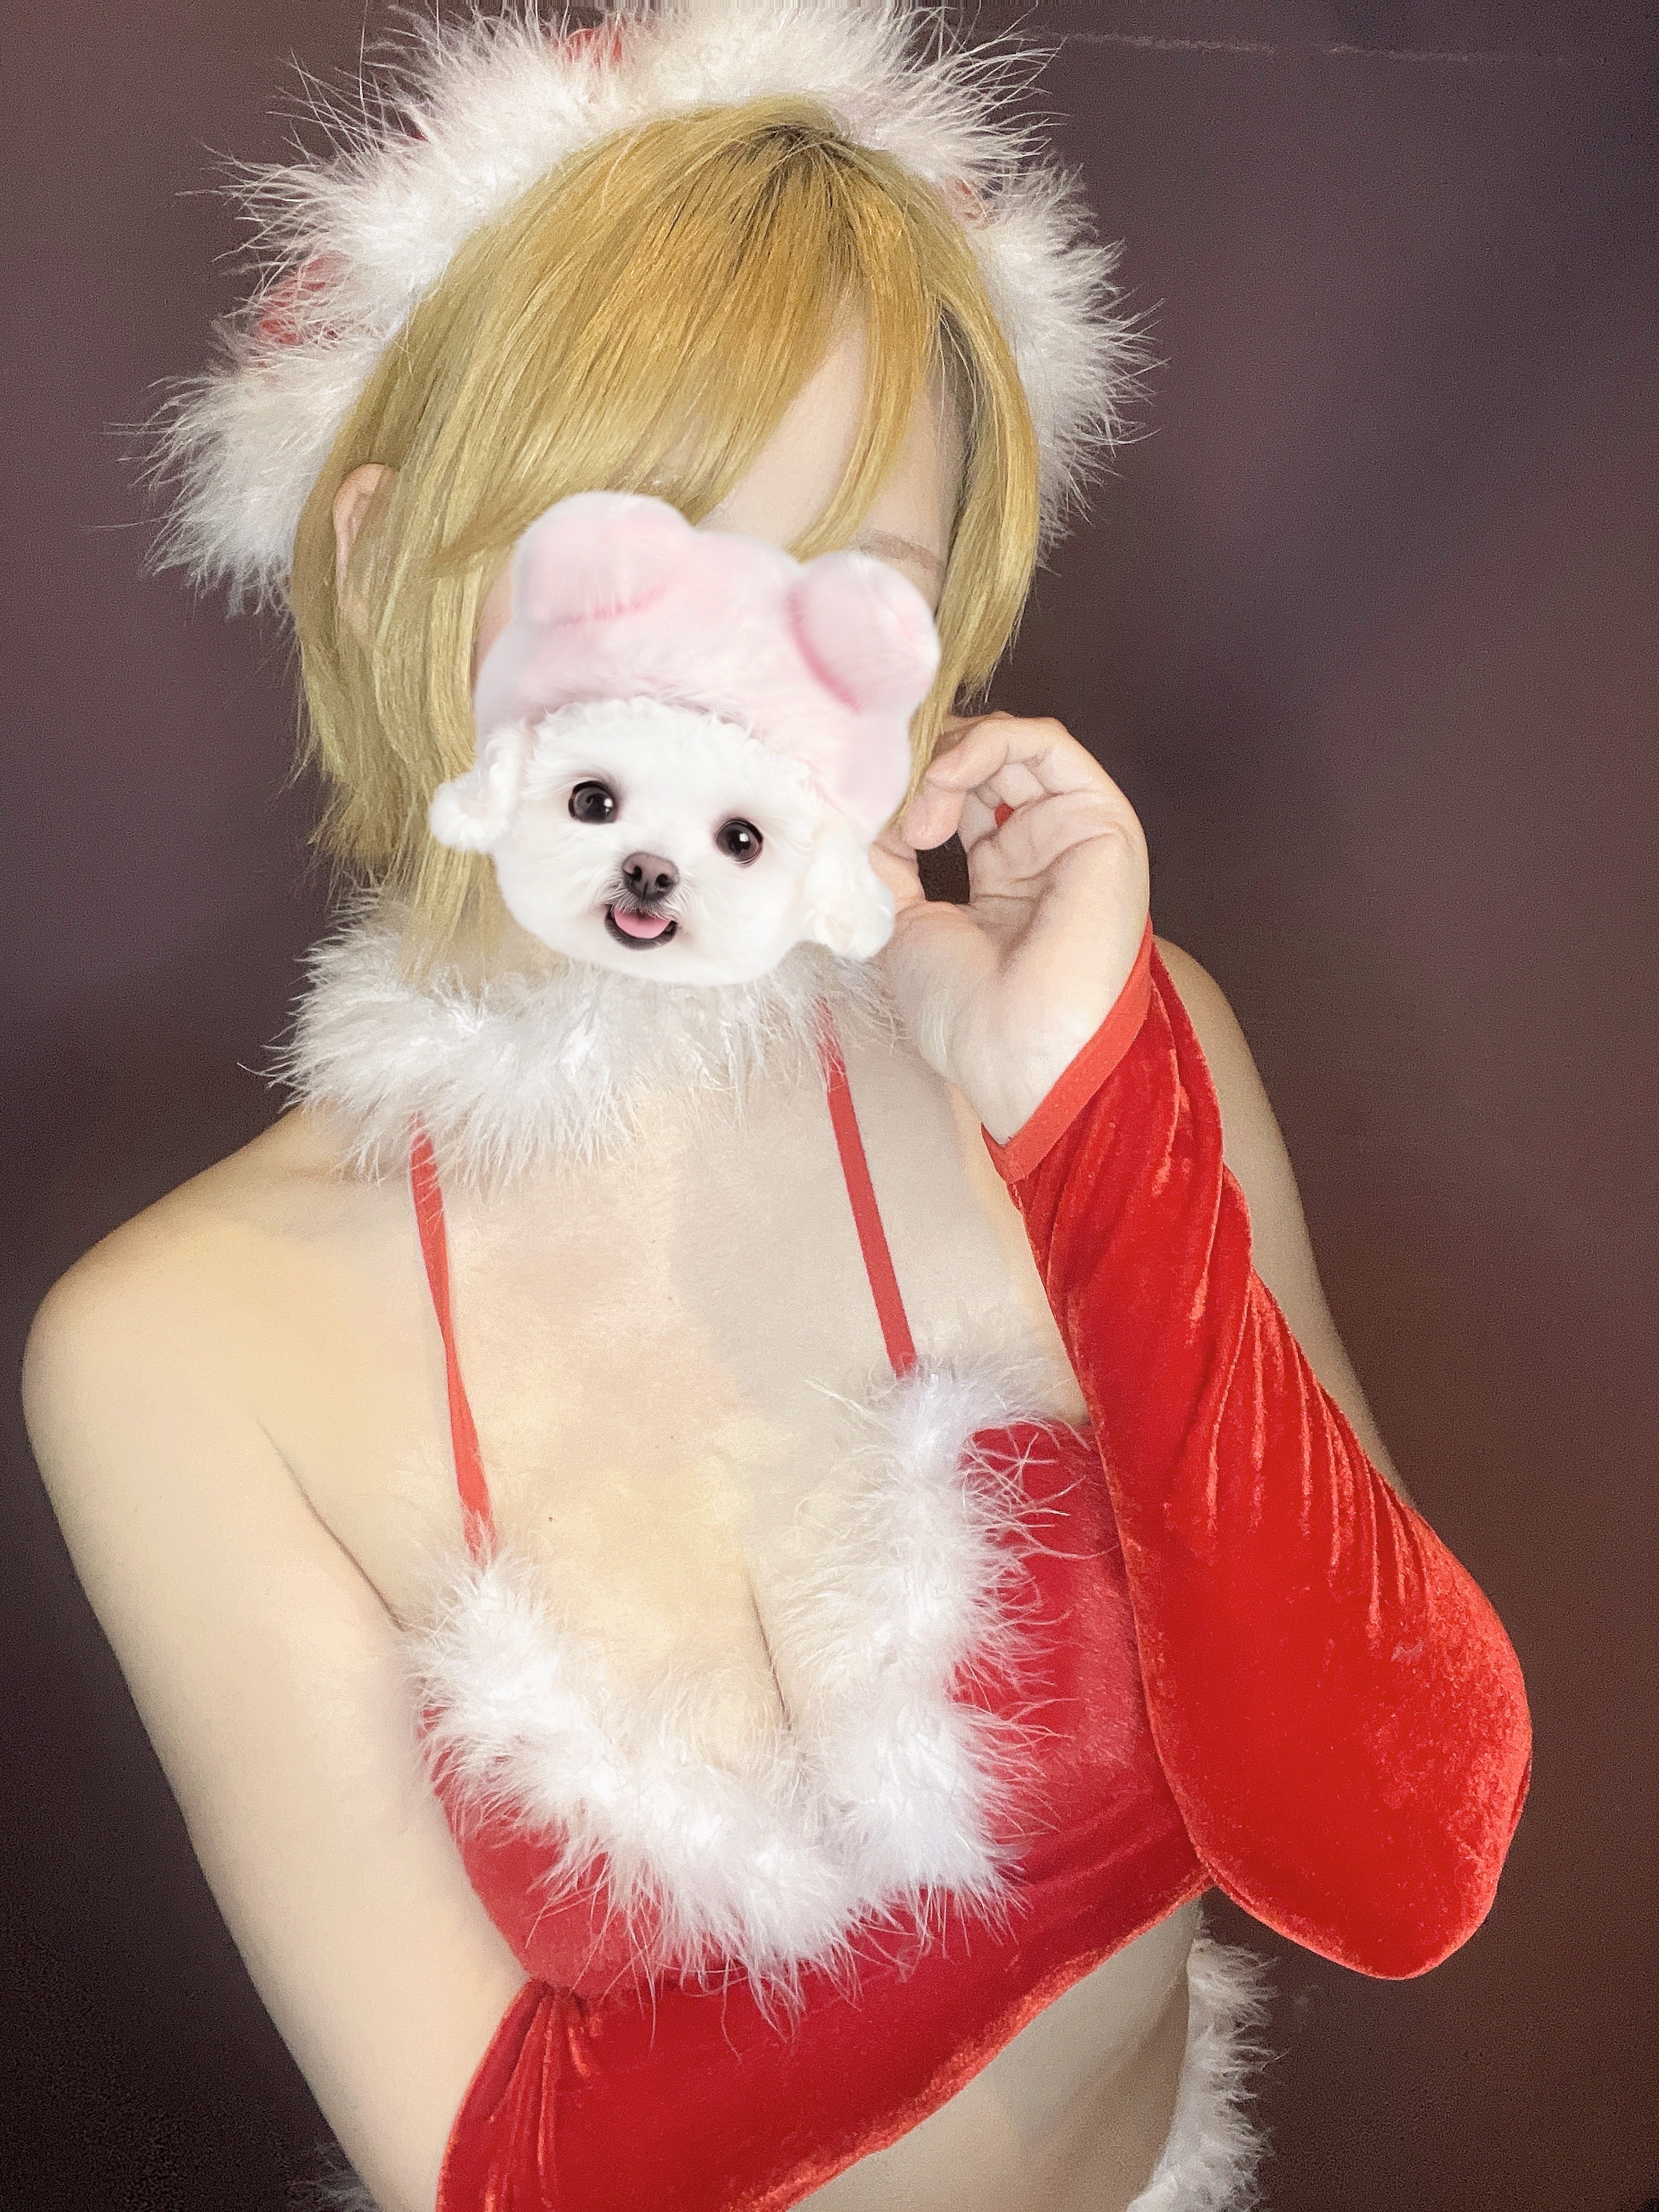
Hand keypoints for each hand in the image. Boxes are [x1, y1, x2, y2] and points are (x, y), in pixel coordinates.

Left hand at [869, 713, 1149, 1141]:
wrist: (1020, 1051)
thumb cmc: (966, 1012)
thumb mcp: (902, 924)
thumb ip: (888, 862)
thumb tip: (867, 810)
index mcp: (1001, 880)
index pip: (954, 797)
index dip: (906, 789)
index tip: (863, 813)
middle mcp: (1039, 849)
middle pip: (980, 765)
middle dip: (923, 768)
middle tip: (888, 803)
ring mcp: (1070, 832)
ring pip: (1010, 746)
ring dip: (948, 758)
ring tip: (919, 809)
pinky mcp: (1100, 818)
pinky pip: (1047, 744)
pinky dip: (988, 741)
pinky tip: (945, 776)